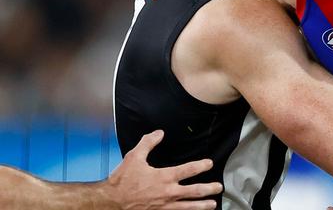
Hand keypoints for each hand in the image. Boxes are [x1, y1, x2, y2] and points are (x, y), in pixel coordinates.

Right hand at [104, 130, 221, 208]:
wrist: (111, 202)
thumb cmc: (122, 180)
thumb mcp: (134, 157)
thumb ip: (148, 143)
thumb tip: (160, 133)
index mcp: (164, 177)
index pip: (188, 170)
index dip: (201, 166)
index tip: (209, 163)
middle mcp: (168, 193)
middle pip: (194, 191)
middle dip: (208, 189)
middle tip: (218, 187)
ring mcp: (164, 207)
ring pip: (188, 207)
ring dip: (202, 205)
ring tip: (213, 204)